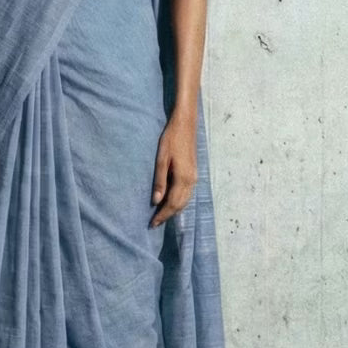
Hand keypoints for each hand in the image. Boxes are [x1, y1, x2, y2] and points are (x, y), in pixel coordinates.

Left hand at [149, 112, 196, 226]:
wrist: (185, 124)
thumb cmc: (171, 138)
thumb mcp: (162, 159)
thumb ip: (160, 181)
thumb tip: (156, 201)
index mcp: (183, 178)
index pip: (172, 203)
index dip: (162, 215)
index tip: (152, 224)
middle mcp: (191, 181)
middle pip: (180, 205)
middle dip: (168, 215)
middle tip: (154, 223)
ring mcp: (194, 177)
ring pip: (185, 201)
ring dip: (174, 210)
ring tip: (161, 216)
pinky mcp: (193, 173)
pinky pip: (187, 194)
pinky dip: (179, 202)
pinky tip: (170, 202)